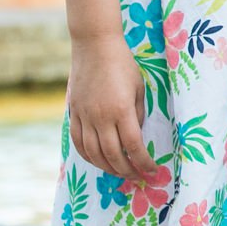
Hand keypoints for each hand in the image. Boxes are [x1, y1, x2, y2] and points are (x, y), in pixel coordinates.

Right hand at [67, 35, 161, 181]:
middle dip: (127, 170)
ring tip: (120, 173)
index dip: (144, 162)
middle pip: (113, 155)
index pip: (134, 146)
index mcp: (122, 110)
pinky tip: (97, 161)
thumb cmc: (123, 65)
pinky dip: (88, 156)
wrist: (95, 47)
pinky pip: (78, 143)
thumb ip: (138, 114)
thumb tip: (136, 137)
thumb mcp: (139, 88)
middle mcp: (101, 117)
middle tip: (137, 178)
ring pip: (93, 153)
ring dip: (107, 168)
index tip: (152, 171)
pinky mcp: (74, 114)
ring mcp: (85, 117)